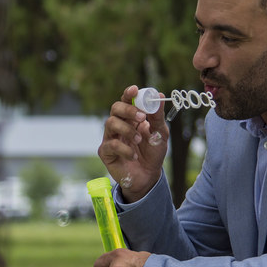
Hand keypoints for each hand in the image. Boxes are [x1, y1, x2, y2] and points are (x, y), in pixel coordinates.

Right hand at [97, 85, 167, 201]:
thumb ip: (157, 116)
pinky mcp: (105, 152)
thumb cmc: (153, 153)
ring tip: (138, 139)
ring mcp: (110, 137)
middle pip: (115, 108)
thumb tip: (159, 96)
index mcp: (131, 118)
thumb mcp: (160, 133)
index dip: (128, 94)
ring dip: (127, 129)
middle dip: (128, 110)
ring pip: (110, 123)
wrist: (148, 176)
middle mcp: (119, 125)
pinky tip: (134, 155)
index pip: (126, 101)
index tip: (135, 90)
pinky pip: (111, 144)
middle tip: (141, 117)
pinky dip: (125, 149)